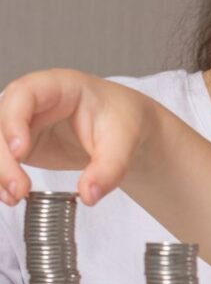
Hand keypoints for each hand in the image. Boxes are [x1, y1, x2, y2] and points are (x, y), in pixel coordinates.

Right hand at [0, 69, 150, 205]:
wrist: (125, 129)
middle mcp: (33, 101)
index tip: (21, 150)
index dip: (14, 120)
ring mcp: (24, 122)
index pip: (24, 93)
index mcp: (59, 86)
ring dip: (0, 170)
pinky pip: (3, 158)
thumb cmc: (122, 120)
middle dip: (3, 156)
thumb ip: (109, 168)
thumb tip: (89, 195)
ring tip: (14, 197)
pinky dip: (3, 177)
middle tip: (18, 188)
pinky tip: (12, 196)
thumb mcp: (124, 142)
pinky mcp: (23, 143)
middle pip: (1, 121)